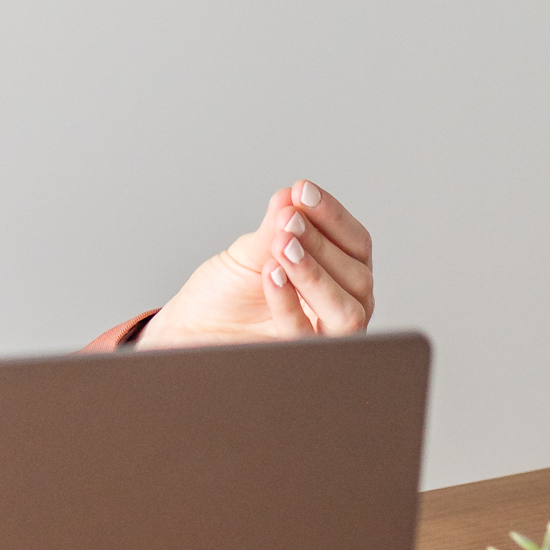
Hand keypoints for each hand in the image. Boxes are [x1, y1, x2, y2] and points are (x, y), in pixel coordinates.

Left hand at [142, 184, 374, 347]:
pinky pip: (306, 334)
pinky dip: (288, 300)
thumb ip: (273, 228)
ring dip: (314, 274)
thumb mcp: (250, 252)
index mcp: (340, 273)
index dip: (333, 216)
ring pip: (346, 311)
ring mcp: (325, 336)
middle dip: (322, 244)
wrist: (191, 329)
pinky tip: (270, 274)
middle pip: (358, 275)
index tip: (303, 191)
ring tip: (282, 245)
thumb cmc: (227, 293)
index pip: (356, 243)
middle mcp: (343, 304)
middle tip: (288, 221)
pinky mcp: (299, 358)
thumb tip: (291, 196)